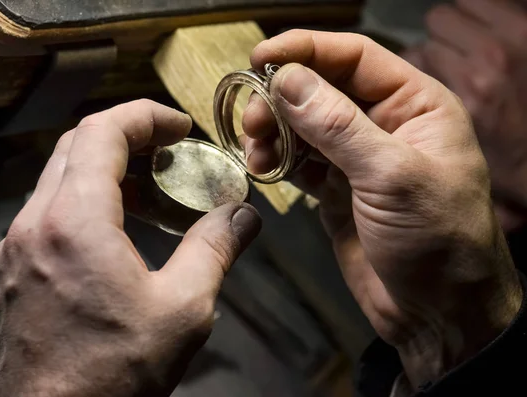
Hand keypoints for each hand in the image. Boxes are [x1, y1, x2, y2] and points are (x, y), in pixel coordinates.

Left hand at [0, 100, 261, 396]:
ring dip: (107, 172)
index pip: (103, 132)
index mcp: (75, 222)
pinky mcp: (13, 270)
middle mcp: (34, 225)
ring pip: (60, 179)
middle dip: (128, 137)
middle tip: (168, 151)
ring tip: (151, 193)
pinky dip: (85, 203)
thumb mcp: (183, 309)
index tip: (177, 126)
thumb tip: (242, 218)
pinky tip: (117, 233)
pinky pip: (47, 213)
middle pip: (77, 146)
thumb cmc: (111, 377)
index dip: (145, 117)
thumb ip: (214, 250)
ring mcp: (17, 248)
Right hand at [242, 30, 521, 388]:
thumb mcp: (392, 177)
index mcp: (416, 106)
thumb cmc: (439, 242)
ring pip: (304, 125)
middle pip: (321, 89)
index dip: (306, 50)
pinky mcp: (337, 189)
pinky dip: (277, 160)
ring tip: (254, 150)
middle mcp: (385, 124)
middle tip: (252, 119)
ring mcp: (358, 158)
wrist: (437, 312)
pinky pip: (299, 161)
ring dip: (273, 131)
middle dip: (281, 98)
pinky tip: (264, 168)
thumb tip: (287, 80)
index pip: (354, 57)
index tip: (260, 56)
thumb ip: (338, 126)